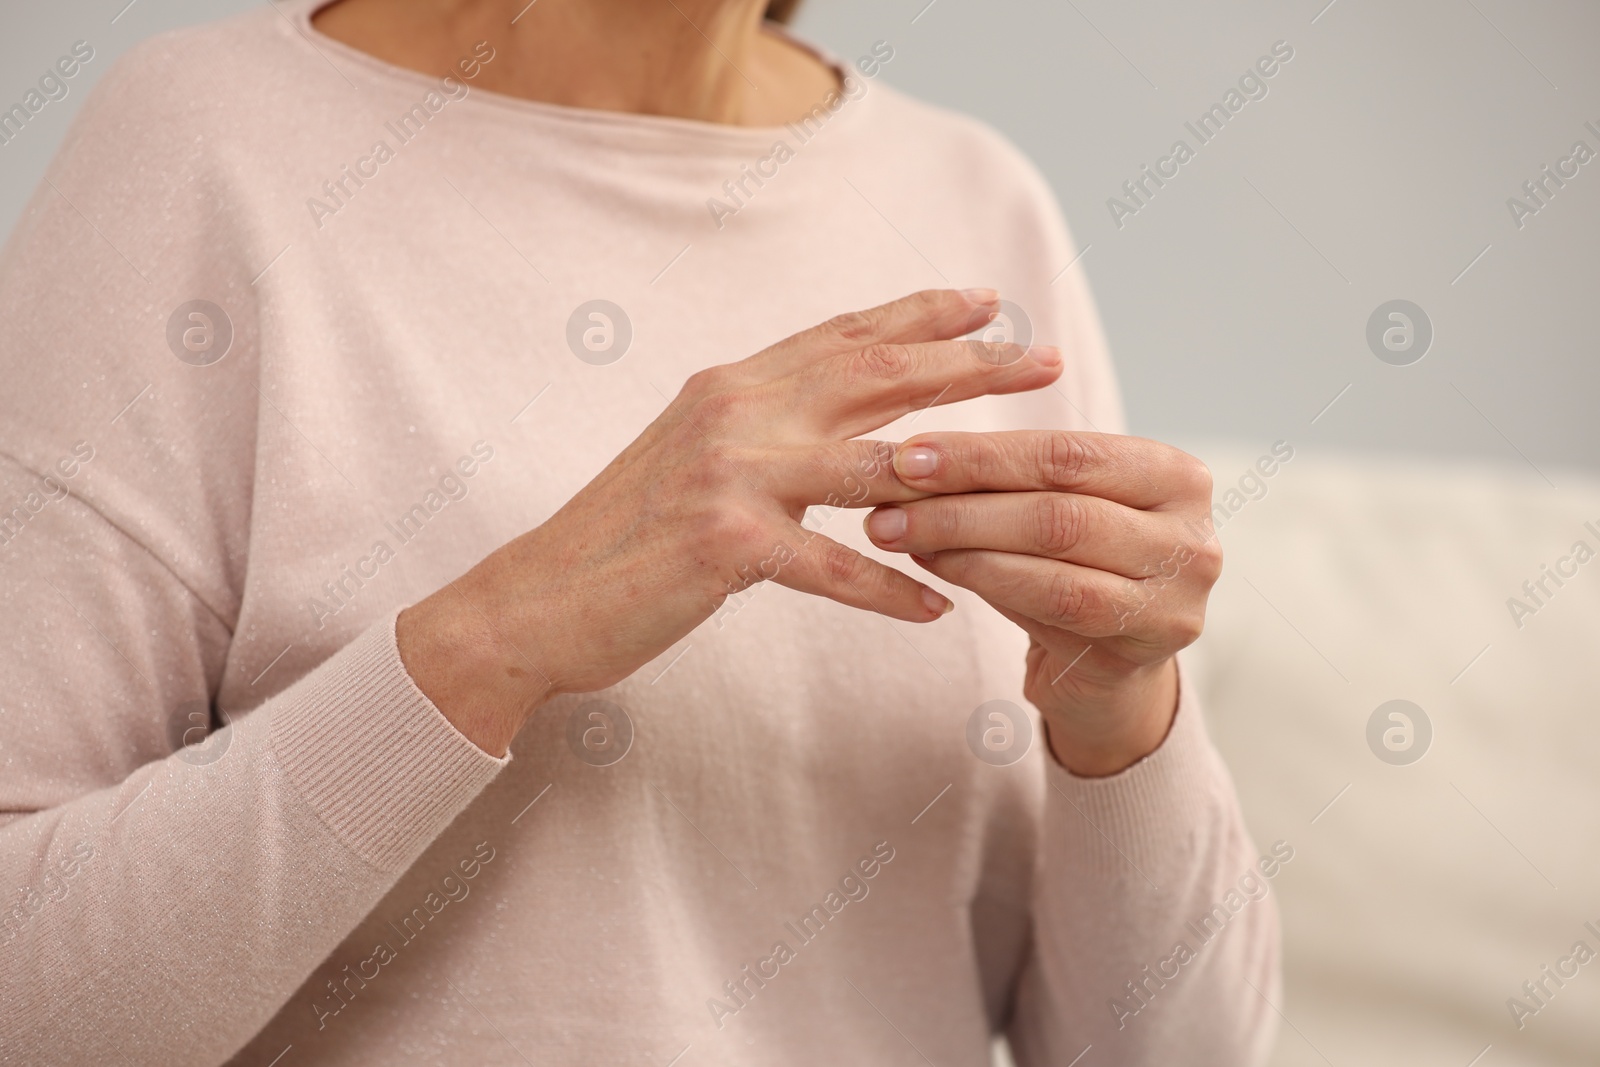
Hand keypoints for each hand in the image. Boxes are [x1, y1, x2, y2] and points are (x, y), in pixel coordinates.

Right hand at [398, 290, 1062, 753]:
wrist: (535, 599)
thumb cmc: (623, 537)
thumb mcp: (691, 455)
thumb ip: (758, 425)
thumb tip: (827, 414)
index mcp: (731, 386)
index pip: (843, 335)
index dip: (919, 315)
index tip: (988, 302)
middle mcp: (734, 412)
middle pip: (874, 376)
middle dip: (967, 365)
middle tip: (1041, 357)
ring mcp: (729, 475)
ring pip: (870, 462)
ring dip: (956, 466)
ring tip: (1025, 471)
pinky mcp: (724, 544)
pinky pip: (830, 566)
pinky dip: (888, 589)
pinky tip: (937, 607)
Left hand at [862, 431, 1220, 775]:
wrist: (1107, 673)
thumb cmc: (1071, 575)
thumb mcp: (1051, 515)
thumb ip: (1005, 486)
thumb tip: (909, 459)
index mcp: (1175, 475)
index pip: (1067, 451)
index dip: (983, 452)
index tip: (907, 452)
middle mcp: (1191, 531)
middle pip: (1060, 501)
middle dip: (963, 495)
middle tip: (888, 491)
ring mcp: (1180, 592)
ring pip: (1055, 550)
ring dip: (962, 538)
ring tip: (895, 529)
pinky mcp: (1152, 642)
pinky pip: (1055, 601)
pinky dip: (985, 578)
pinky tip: (934, 566)